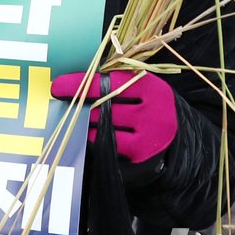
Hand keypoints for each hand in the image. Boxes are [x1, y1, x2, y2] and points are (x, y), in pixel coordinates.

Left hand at [51, 69, 177, 164]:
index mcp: (150, 86)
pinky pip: (108, 143)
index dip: (80, 84)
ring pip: (103, 125)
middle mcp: (151, 108)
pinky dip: (95, 137)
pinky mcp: (141, 152)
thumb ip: (115, 84)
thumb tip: (75, 83)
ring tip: (77, 117)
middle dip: (79, 103)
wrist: (177, 139)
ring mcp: (148, 132)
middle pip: (103, 104)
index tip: (57, 86)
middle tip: (61, 102)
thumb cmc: (149, 108)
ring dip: (86, 121)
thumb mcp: (140, 90)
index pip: (108, 82)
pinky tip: (91, 133)